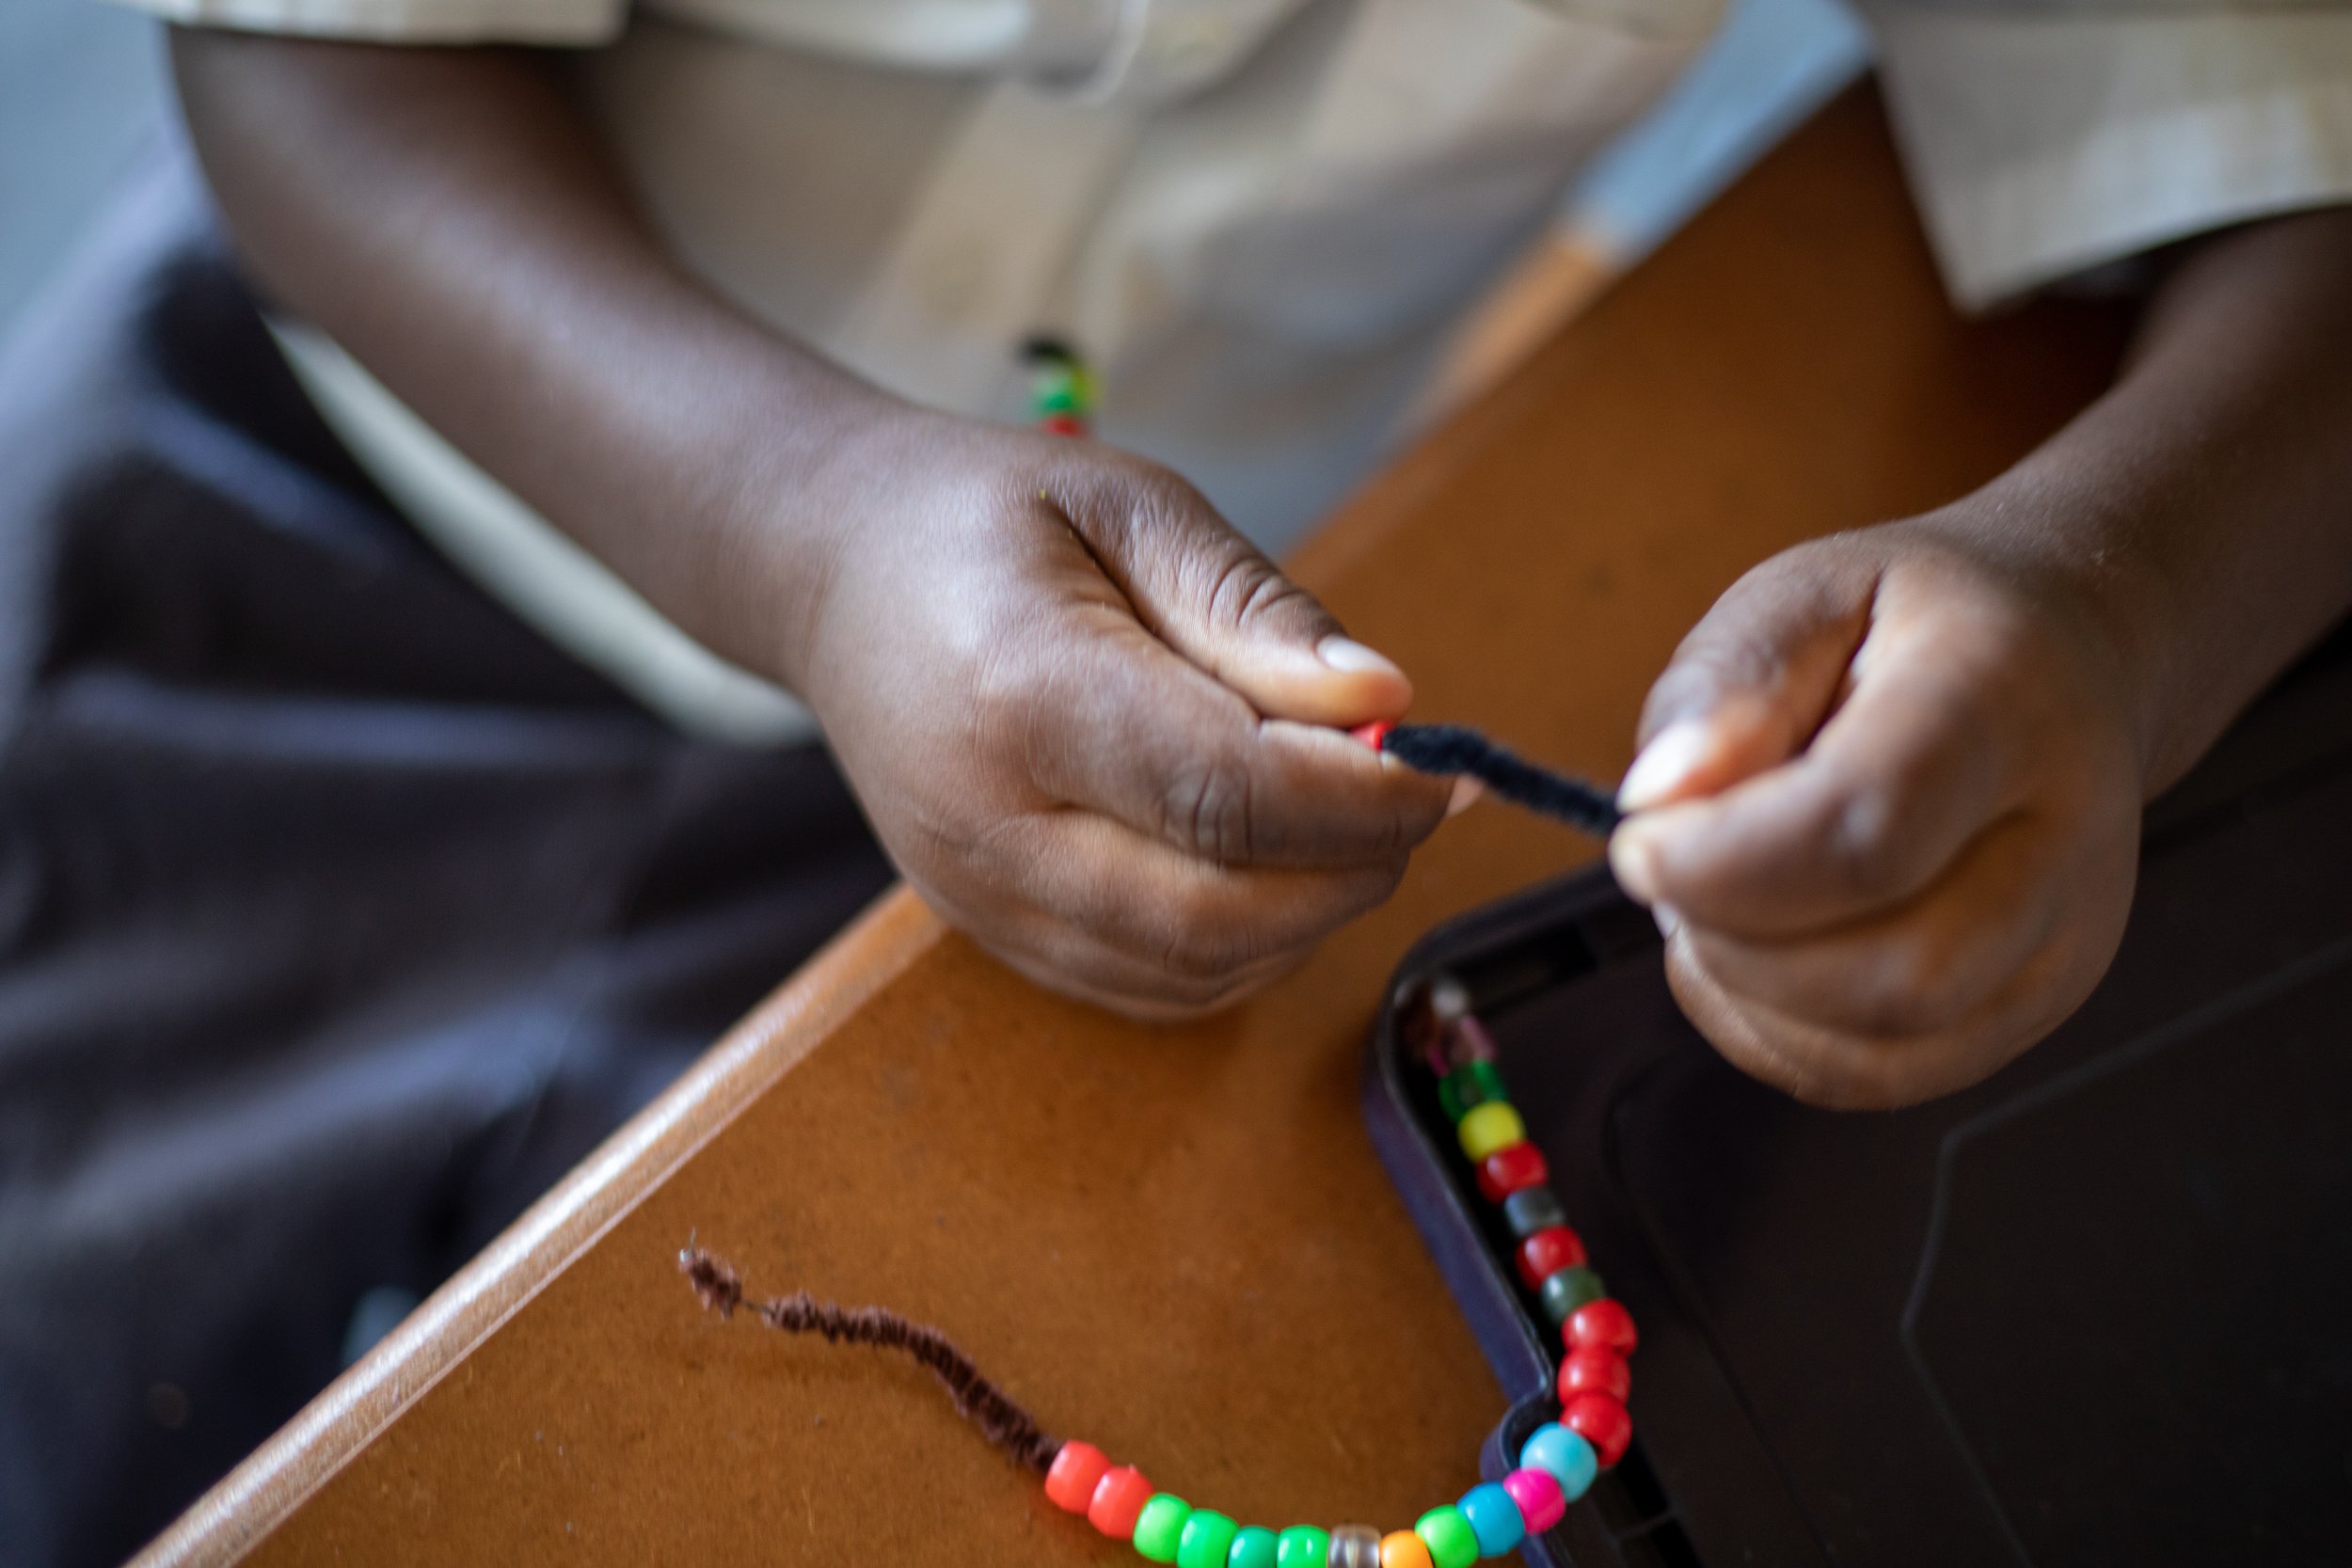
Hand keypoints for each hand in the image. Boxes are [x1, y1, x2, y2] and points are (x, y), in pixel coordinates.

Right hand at [787, 411, 1459, 1017]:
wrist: (834, 576)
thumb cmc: (990, 521)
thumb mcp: (1131, 505)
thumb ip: (1255, 611)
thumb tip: (1388, 705)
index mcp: (1021, 694)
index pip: (1226, 795)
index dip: (1362, 799)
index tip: (1443, 764)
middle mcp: (988, 825)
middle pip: (1217, 915)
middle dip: (1351, 870)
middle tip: (1413, 797)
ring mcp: (980, 898)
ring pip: (1194, 973)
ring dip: (1310, 917)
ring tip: (1345, 820)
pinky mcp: (993, 935)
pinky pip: (1154, 990)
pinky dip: (1248, 949)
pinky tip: (1273, 867)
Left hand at [1606, 515, 2147, 1107]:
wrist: (2065, 651)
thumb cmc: (1911, 619)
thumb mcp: (1803, 589)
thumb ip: (1728, 683)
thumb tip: (1657, 799)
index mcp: (2007, 704)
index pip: (1869, 829)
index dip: (1724, 863)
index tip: (1636, 842)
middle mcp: (2067, 839)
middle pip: (1894, 973)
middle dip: (1735, 943)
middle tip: (1674, 867)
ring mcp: (2066, 939)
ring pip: (1887, 1049)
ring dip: (1748, 995)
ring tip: (1715, 897)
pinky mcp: (2036, 1005)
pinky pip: (1881, 1077)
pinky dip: (1776, 1035)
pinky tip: (1748, 953)